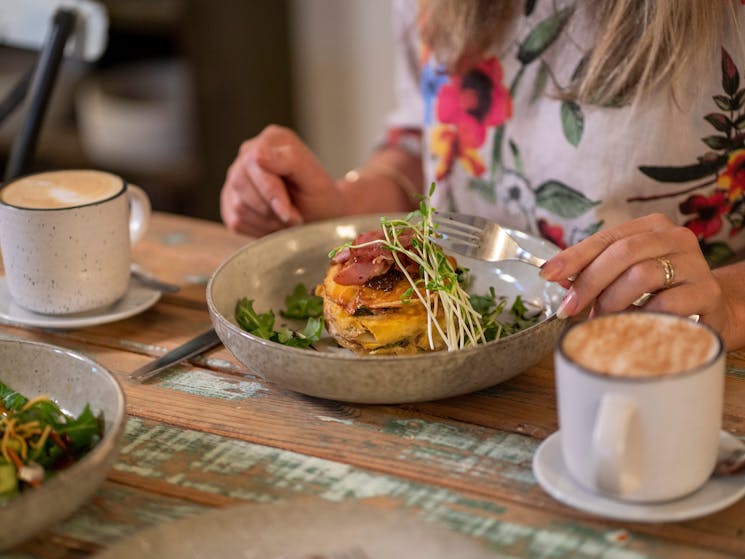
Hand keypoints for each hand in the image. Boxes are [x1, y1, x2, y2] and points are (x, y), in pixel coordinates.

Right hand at [220, 125, 344, 235]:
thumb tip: (258, 156)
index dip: (270, 191)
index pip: (255, 160)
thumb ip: (290, 160)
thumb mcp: (314, 177)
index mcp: (271, 139)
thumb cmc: (320, 196)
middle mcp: (248, 155)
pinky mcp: (230, 202)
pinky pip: (237, 221)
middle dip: (271, 209)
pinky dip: (260, 229)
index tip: (287, 212)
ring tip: (288, 220)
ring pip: (239, 205)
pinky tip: (276, 224)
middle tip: (295, 219)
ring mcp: (236, 178)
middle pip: (241, 183)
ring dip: (268, 221)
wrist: (321, 216)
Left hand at [539, 213, 731, 342]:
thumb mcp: (626, 275)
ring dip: (612, 301)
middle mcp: (676, 238)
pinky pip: (665, 304)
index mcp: (652, 227)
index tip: (548, 274)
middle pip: (622, 253)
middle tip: (569, 307)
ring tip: (600, 320)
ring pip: (642, 275)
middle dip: (589, 282)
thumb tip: (558, 279)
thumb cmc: (660, 291)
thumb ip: (595, 272)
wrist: (711, 311)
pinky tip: (628, 326)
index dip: (574, 256)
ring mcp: (695, 264)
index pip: (606, 238)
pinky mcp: (707, 293)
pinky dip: (639, 316)